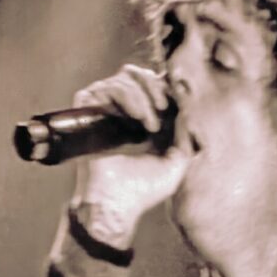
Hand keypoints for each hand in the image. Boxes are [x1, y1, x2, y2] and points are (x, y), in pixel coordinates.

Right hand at [72, 65, 190, 244]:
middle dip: (156, 87)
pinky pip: (104, 87)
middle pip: (138, 74)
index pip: (154, 85)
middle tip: (164, 108)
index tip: (181, 93)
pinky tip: (135, 118)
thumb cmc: (145, 189)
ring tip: (150, 125)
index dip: (168, 85)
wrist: (118, 202)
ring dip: (143, 98)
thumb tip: (188, 105)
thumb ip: (186, 132)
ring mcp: (103, 110)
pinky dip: (125, 97)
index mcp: (143, 120)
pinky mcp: (88, 111)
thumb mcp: (178, 160)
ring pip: (124, 78)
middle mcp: (122, 111)